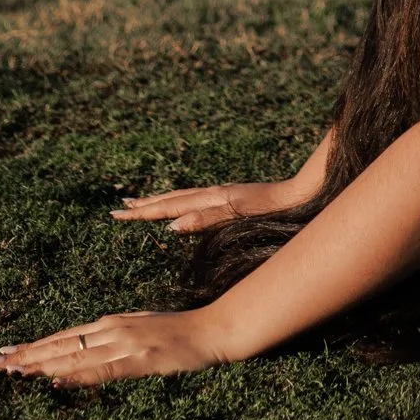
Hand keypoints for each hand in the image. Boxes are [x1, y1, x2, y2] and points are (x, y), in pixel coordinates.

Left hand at [0, 307, 229, 387]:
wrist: (212, 330)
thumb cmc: (179, 334)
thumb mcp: (141, 332)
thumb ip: (114, 341)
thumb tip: (90, 355)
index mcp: (111, 324)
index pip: (63, 337)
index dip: (34, 346)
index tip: (6, 353)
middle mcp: (112, 330)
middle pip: (61, 345)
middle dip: (26, 354)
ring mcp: (124, 344)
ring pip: (74, 358)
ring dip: (41, 365)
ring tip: (12, 371)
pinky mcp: (138, 361)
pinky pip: (102, 371)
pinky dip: (77, 377)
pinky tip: (57, 382)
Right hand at [113, 179, 307, 233]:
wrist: (300, 194)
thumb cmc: (272, 210)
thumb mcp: (238, 217)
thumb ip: (206, 220)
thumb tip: (172, 226)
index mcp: (211, 199)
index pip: (169, 206)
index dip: (143, 213)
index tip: (119, 214)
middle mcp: (213, 193)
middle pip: (171, 198)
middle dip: (145, 205)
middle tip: (119, 209)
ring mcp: (222, 193)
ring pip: (183, 196)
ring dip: (160, 201)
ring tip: (141, 203)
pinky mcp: (231, 197)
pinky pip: (196, 198)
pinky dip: (179, 202)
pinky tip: (181, 206)